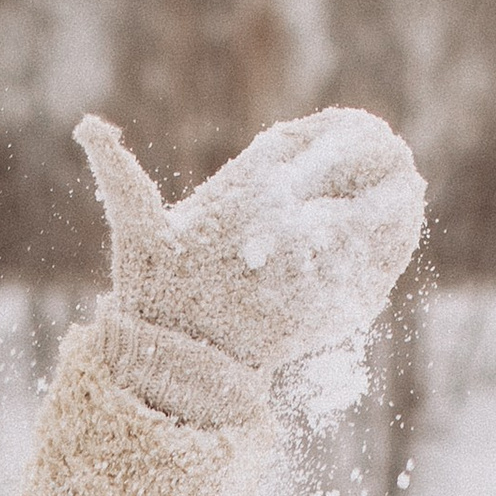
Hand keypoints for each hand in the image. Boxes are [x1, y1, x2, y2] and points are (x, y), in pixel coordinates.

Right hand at [76, 107, 424, 417]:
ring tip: (409, 185)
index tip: (350, 129)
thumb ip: (119, 175)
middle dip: (376, 158)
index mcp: (247, 190)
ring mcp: (313, 264)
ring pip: (373, 216)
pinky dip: (395, 245)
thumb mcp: (134, 230)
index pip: (307, 139)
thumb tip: (86, 126)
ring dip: (397, 198)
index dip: (332, 132)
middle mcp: (286, 221)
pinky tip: (403, 228)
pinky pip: (376, 264)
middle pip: (352, 171)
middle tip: (395, 153)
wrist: (180, 369)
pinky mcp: (330, 305)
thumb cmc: (154, 296)